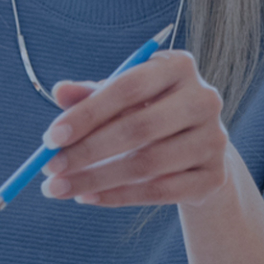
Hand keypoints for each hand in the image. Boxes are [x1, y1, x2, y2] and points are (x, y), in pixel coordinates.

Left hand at [40, 50, 230, 208]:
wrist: (196, 148)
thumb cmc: (147, 113)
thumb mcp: (119, 99)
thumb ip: (89, 95)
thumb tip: (59, 91)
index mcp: (178, 66)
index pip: (128, 87)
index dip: (87, 114)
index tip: (50, 138)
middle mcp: (204, 99)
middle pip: (139, 128)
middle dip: (87, 152)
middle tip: (49, 168)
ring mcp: (214, 139)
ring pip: (148, 164)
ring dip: (96, 180)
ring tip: (60, 188)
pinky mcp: (214, 177)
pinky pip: (160, 191)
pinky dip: (119, 197)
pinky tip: (88, 198)